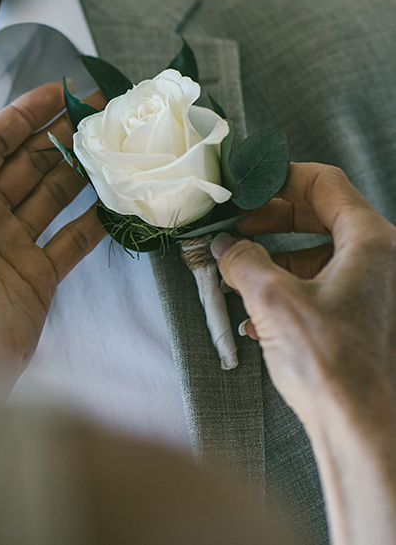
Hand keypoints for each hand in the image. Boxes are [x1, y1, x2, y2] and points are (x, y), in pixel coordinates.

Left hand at [0, 83, 105, 395]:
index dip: (25, 114)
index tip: (62, 92)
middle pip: (27, 164)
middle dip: (60, 137)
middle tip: (102, 114)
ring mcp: (13, 245)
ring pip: (52, 197)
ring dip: (80, 172)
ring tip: (115, 147)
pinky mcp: (38, 276)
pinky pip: (71, 240)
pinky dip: (94, 221)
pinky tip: (117, 201)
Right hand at [212, 163, 395, 432]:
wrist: (360, 426)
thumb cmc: (329, 363)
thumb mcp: (271, 299)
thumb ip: (242, 259)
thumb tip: (225, 244)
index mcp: (372, 241)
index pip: (325, 184)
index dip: (279, 179)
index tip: (244, 189)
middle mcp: (382, 259)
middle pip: (322, 215)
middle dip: (272, 220)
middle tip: (236, 228)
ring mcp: (376, 289)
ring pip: (319, 253)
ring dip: (274, 259)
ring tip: (236, 274)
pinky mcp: (365, 317)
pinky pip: (324, 283)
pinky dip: (289, 287)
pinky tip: (255, 314)